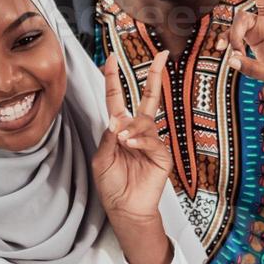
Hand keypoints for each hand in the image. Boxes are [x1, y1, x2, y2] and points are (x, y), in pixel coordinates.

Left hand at [93, 51, 172, 234]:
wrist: (125, 208)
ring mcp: (152, 142)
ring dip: (133, 129)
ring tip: (123, 142)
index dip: (113, 79)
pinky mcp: (162, 154)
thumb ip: (108, 138)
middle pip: (148, 98)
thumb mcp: (101, 159)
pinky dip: (140, 141)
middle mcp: (137, 131)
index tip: (111, 59)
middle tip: (161, 55)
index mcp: (120, 129)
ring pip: (145, 122)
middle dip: (154, 76)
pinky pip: (152, 140)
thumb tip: (118, 121)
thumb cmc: (111, 185)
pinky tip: (131, 146)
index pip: (117, 98)